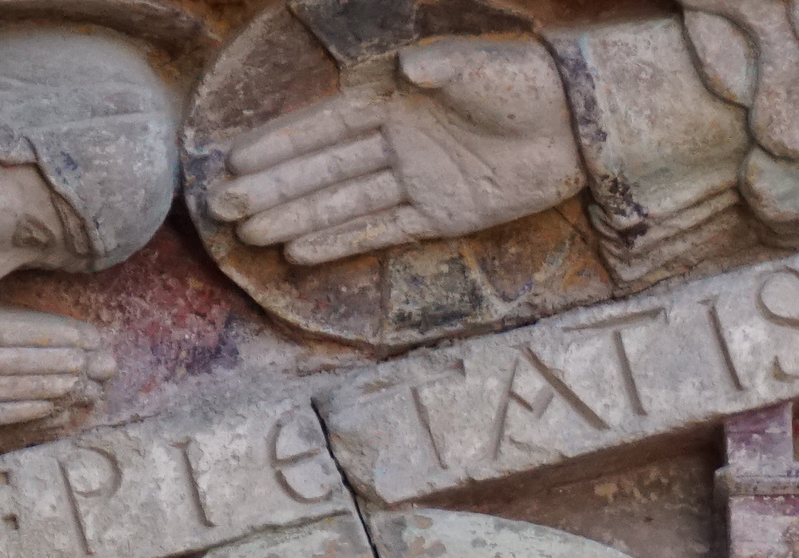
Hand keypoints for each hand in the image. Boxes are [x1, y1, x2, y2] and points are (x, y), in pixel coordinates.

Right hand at [0, 298, 114, 435]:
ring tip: (88, 382)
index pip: (25, 330)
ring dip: (59, 384)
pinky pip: (2, 413)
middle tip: (102, 362)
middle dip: (71, 360)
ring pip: (22, 386)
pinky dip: (32, 409)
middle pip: (31, 359)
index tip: (88, 336)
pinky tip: (55, 406)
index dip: (61, 335)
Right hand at [211, 37, 586, 264]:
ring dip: (297, 218)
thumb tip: (408, 71)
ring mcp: (417, 180)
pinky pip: (383, 230)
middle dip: (273, 189)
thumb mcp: (477, 65)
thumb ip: (439, 66)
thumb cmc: (522, 82)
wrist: (574, 125)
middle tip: (224, 209)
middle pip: (323, 170)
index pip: (323, 127)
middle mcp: (396, 142)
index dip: (279, 145)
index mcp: (392, 100)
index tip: (235, 162)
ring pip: (344, 203)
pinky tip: (302, 251)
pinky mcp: (442, 214)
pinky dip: (343, 240)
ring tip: (252, 235)